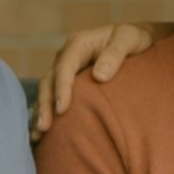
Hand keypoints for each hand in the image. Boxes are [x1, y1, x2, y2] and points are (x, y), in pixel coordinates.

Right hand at [31, 23, 157, 137]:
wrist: (135, 40)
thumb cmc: (133, 39)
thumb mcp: (129, 39)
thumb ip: (115, 54)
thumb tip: (99, 76)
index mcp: (79, 43)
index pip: (65, 66)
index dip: (62, 88)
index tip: (62, 109)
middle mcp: (67, 56)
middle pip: (49, 80)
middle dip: (45, 104)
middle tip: (44, 127)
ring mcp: (65, 69)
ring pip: (46, 90)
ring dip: (41, 111)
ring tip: (38, 135)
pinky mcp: (68, 81)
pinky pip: (52, 97)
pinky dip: (46, 112)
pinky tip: (42, 134)